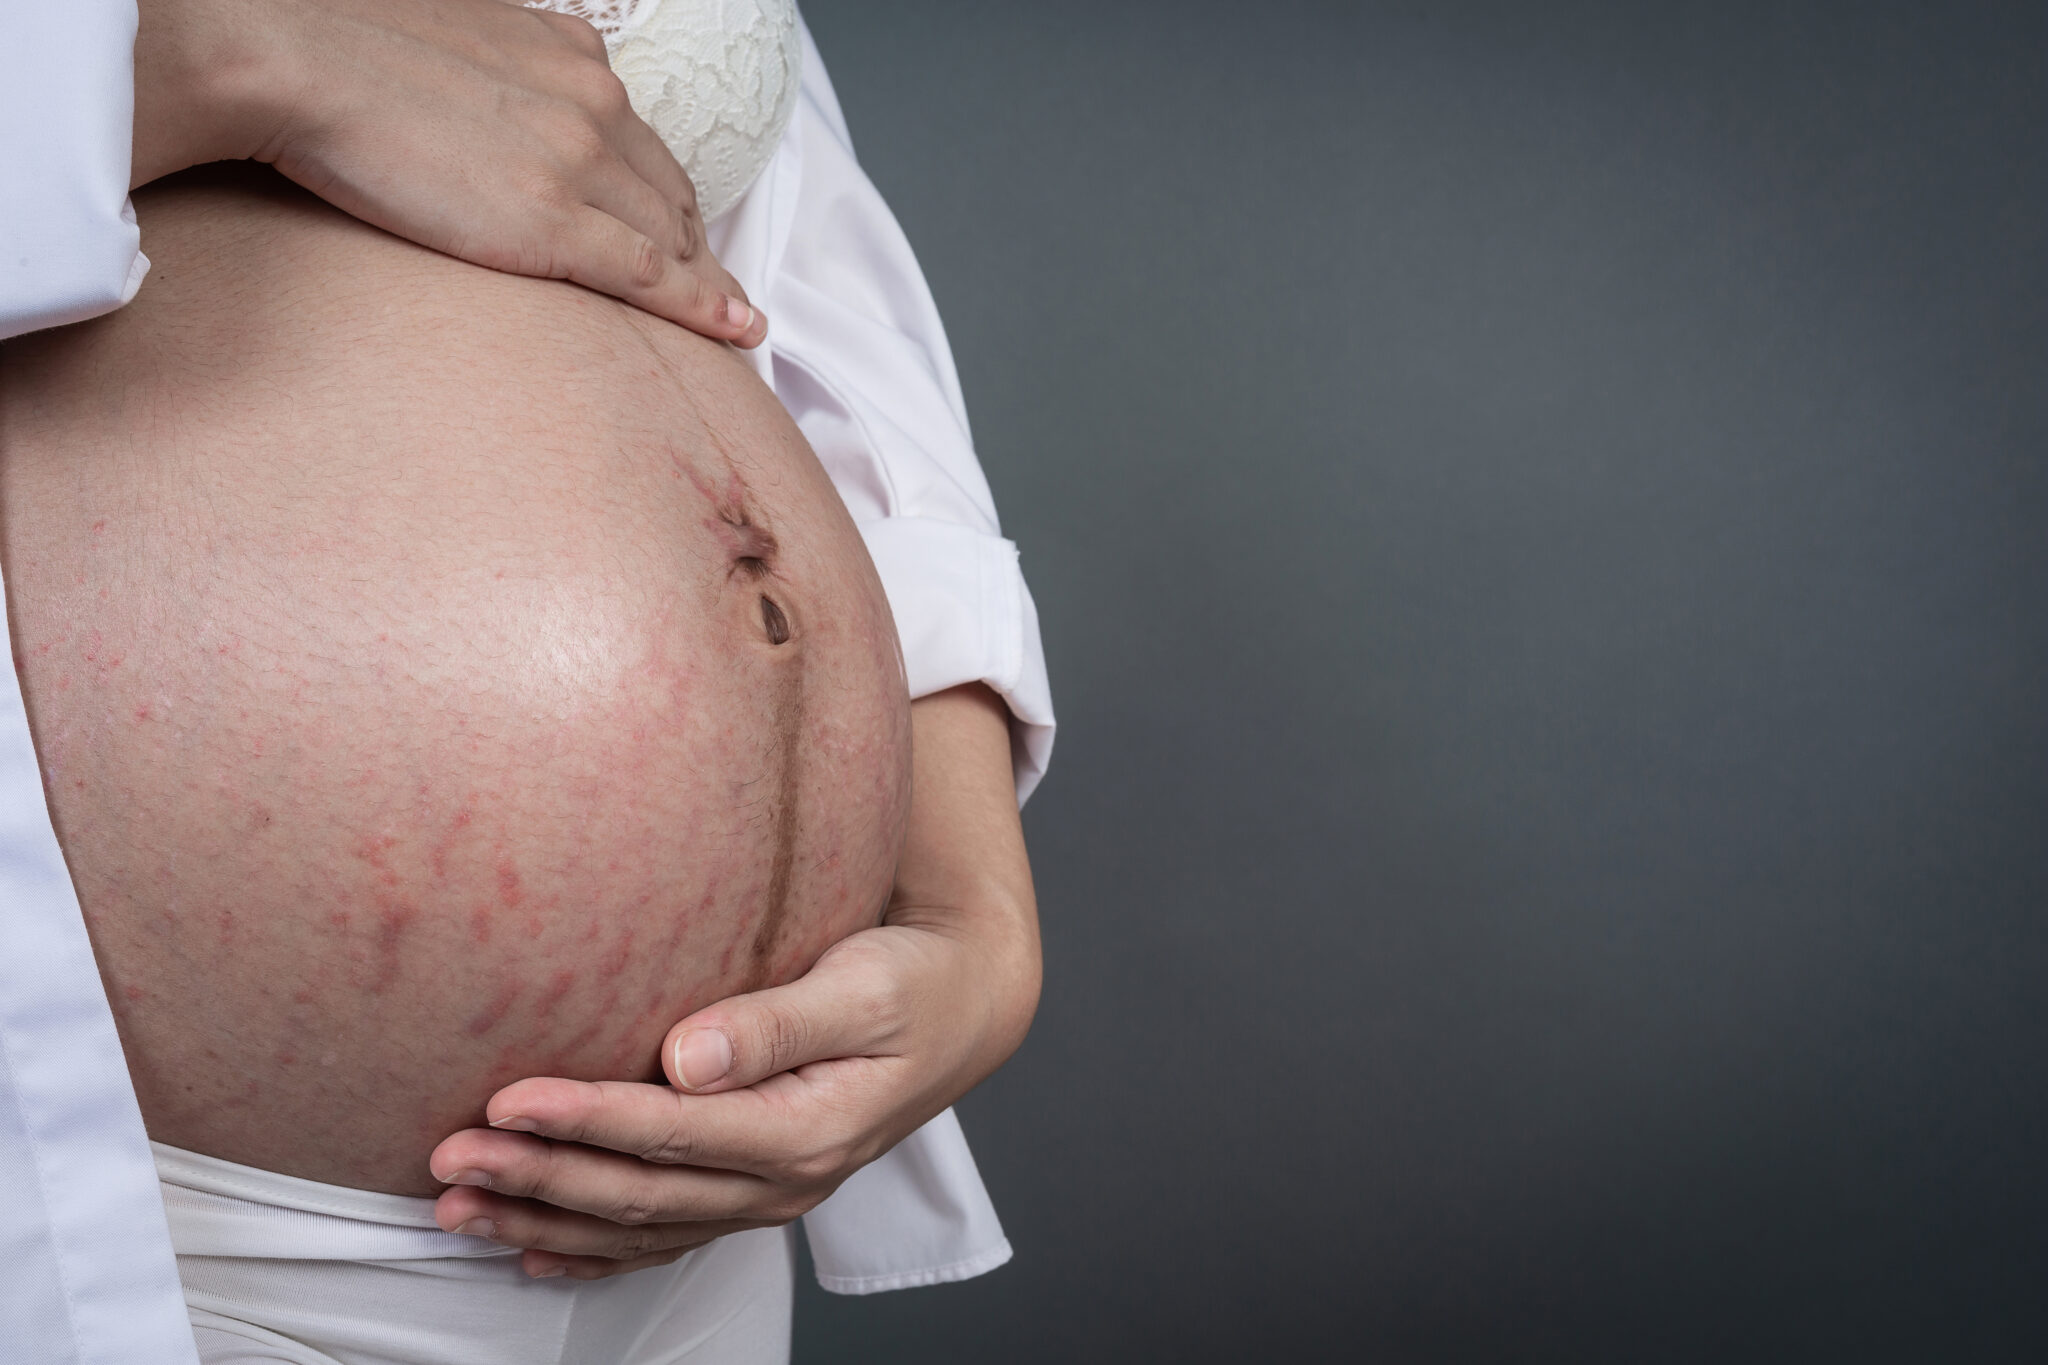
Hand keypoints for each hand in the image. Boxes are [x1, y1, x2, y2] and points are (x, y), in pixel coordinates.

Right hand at [132, 0, 766, 344]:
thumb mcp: (451, 37)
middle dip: (692, 239)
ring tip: (728, 317)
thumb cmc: (339, 47)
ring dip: (705, 278)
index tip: (681, 226)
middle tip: (708, 284)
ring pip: (672, 234)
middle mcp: (591, 102)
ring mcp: (581, 163)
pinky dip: (709, 307)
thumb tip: (485, 97)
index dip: (662, 191)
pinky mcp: (557, 223)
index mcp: (567, 53)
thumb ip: (493, 70)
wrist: (291, 57)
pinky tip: (742, 329)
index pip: (640, 137)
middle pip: (667, 188)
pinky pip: (657, 276)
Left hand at [427, 685, 1040, 1277]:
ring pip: (639, 1225)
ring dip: (542, 1217)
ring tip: (455, 1203)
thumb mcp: (864, 985)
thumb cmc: (914, 980)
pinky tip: (531, 1251)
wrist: (963, 1007)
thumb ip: (777, 1020)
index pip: (675, 1132)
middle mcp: (785, 1180)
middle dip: (537, 1175)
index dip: (587, 1118)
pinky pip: (664, 1239)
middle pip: (640, 1192)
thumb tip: (687, 1052)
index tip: (507, 1096)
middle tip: (448, 1154)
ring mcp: (768, 1194)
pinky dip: (593, 1253)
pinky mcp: (754, 1187)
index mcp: (810, 1129)